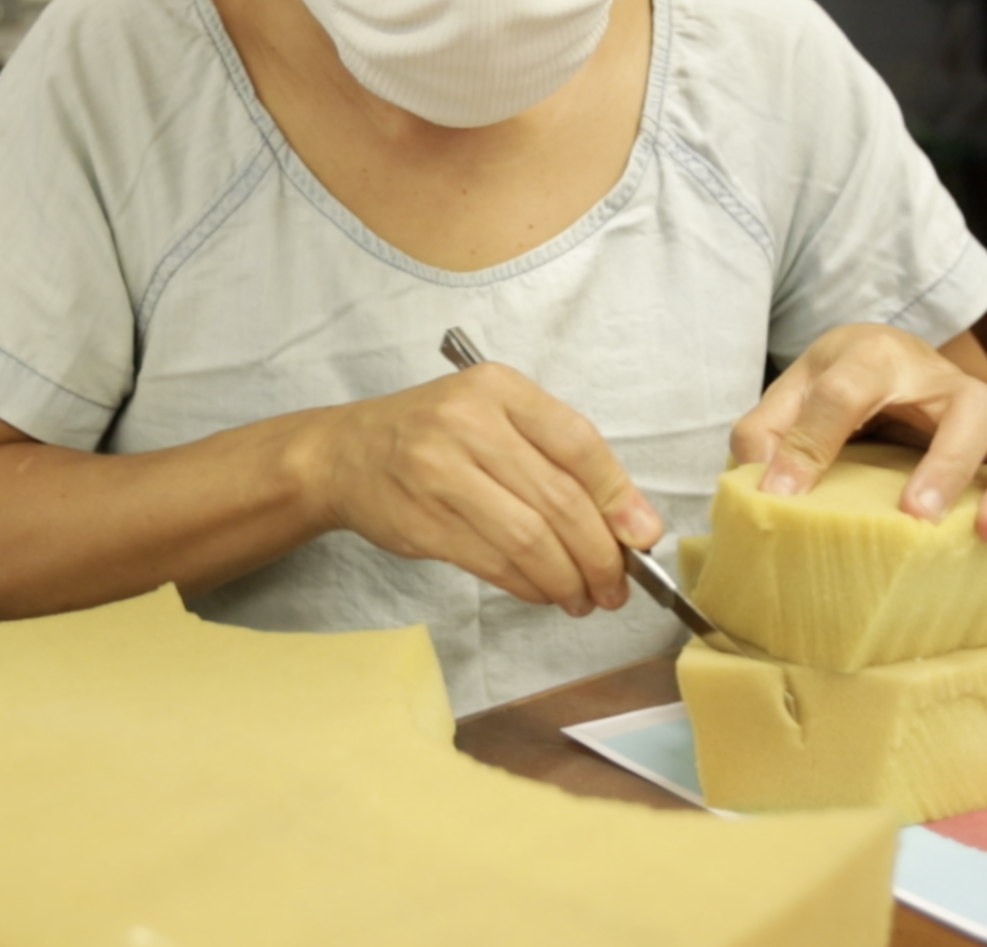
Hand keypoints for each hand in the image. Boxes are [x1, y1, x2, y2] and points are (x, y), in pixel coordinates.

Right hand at [298, 363, 662, 616]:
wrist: (344, 454)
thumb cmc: (434, 434)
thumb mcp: (494, 416)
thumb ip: (557, 457)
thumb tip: (631, 523)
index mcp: (498, 389)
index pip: (578, 442)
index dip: (619, 496)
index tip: (643, 537)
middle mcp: (468, 424)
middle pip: (558, 500)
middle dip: (599, 554)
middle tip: (616, 585)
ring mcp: (439, 473)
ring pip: (528, 539)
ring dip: (567, 579)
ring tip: (584, 597)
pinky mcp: (422, 521)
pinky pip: (494, 563)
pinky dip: (530, 586)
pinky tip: (545, 592)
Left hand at [730, 324, 986, 564]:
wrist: (890, 362)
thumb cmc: (842, 384)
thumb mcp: (794, 392)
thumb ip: (768, 431)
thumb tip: (762, 485)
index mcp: (877, 356)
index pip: (846, 392)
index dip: (811, 444)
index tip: (783, 495)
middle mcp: (945, 379)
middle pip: (969, 406)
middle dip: (948, 462)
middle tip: (919, 514)